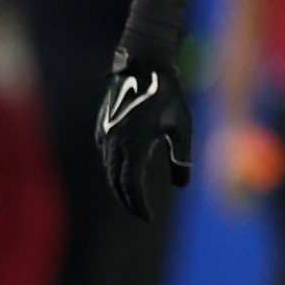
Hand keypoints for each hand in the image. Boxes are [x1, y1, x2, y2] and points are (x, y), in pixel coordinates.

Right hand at [96, 54, 192, 220]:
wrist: (143, 66)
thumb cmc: (168, 95)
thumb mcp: (181, 127)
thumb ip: (180, 158)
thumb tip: (182, 185)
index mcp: (133, 144)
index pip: (130, 185)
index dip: (138, 204)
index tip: (147, 218)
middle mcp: (114, 142)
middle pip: (116, 182)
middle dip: (128, 201)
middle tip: (141, 214)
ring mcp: (105, 134)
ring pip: (109, 170)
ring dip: (120, 187)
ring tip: (134, 200)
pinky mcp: (102, 128)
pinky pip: (106, 156)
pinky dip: (115, 170)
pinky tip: (126, 175)